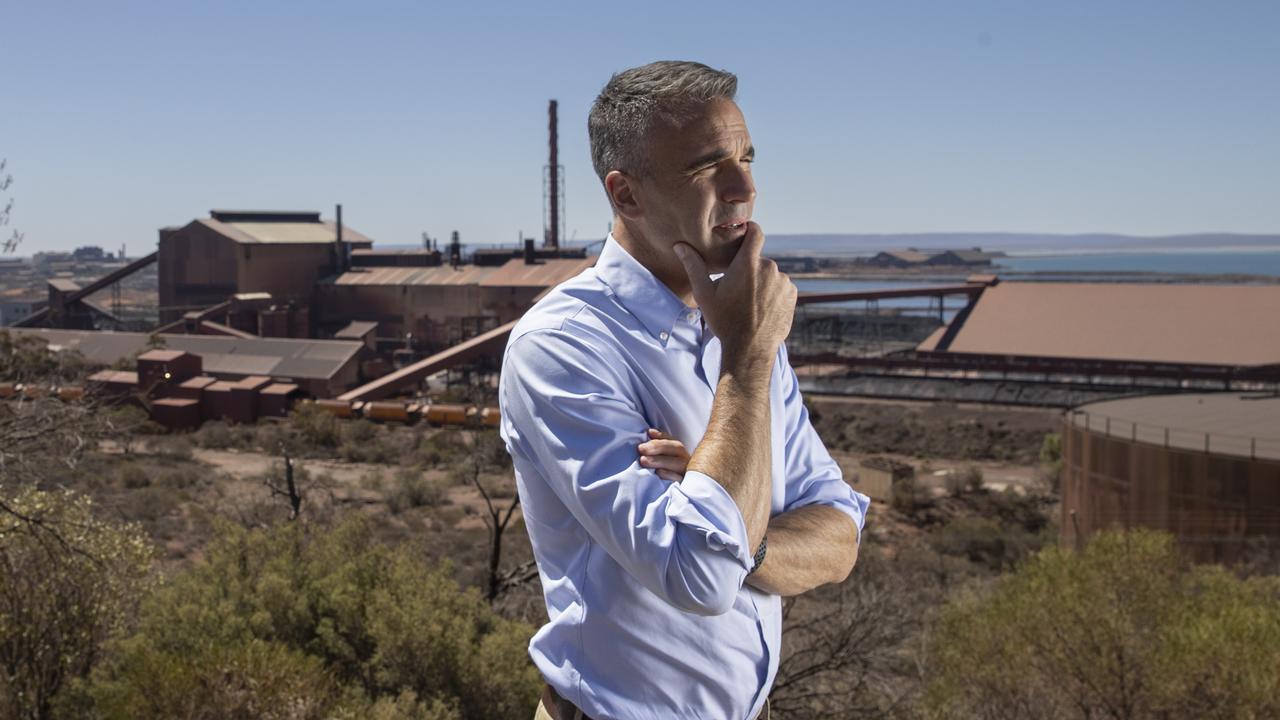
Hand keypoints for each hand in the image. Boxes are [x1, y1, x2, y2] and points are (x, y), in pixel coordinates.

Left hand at [637, 428, 689, 482]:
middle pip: (676, 449)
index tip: (648, 433)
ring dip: (660, 460)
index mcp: (681, 453)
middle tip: (641, 448)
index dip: (662, 436)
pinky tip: (658, 473)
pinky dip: (669, 475)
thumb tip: (649, 432)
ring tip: (643, 460)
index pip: (673, 441)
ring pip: (678, 463)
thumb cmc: (669, 475)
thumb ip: (659, 446)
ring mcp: (689, 473)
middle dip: (658, 447)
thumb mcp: (666, 459)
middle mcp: (687, 461)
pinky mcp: (687, 486)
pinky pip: (680, 479)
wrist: (689, 499)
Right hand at [673, 222, 795, 367]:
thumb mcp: (704, 294)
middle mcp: (770, 268)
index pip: (755, 232)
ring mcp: (783, 281)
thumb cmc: (724, 321)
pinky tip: (761, 309)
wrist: (749, 349)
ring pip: (770, 275)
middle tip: (736, 290)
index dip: (749, 230)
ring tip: (749, 304)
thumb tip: (680, 246)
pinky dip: (773, 294)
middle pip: (758, 260)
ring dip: (761, 283)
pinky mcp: (792, 295)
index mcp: (748, 263)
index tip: (743, 235)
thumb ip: (694, 266)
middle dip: (749, 270)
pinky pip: (781, 287)